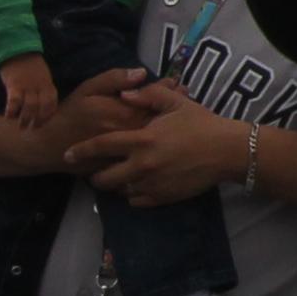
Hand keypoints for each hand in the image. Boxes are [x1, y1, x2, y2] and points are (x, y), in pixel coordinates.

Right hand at [0, 55, 58, 133]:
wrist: (17, 50)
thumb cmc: (30, 65)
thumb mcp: (42, 75)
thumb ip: (42, 88)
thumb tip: (40, 104)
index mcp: (47, 84)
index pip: (52, 102)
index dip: (49, 114)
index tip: (44, 123)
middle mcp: (39, 86)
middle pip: (42, 106)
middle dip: (38, 119)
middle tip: (33, 128)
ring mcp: (27, 86)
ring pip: (30, 106)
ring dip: (25, 118)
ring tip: (21, 126)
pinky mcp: (14, 85)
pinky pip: (14, 101)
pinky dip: (12, 110)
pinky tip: (8, 117)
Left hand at [68, 86, 250, 208]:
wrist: (228, 151)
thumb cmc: (203, 123)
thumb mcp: (178, 103)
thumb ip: (149, 95)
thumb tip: (123, 94)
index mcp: (142, 140)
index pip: (101, 146)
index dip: (81, 150)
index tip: (68, 153)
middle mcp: (141, 165)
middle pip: (103, 178)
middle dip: (95, 175)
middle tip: (99, 170)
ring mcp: (151, 184)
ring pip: (119, 191)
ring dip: (117, 184)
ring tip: (122, 176)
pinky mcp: (162, 197)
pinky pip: (136, 201)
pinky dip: (134, 194)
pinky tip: (141, 185)